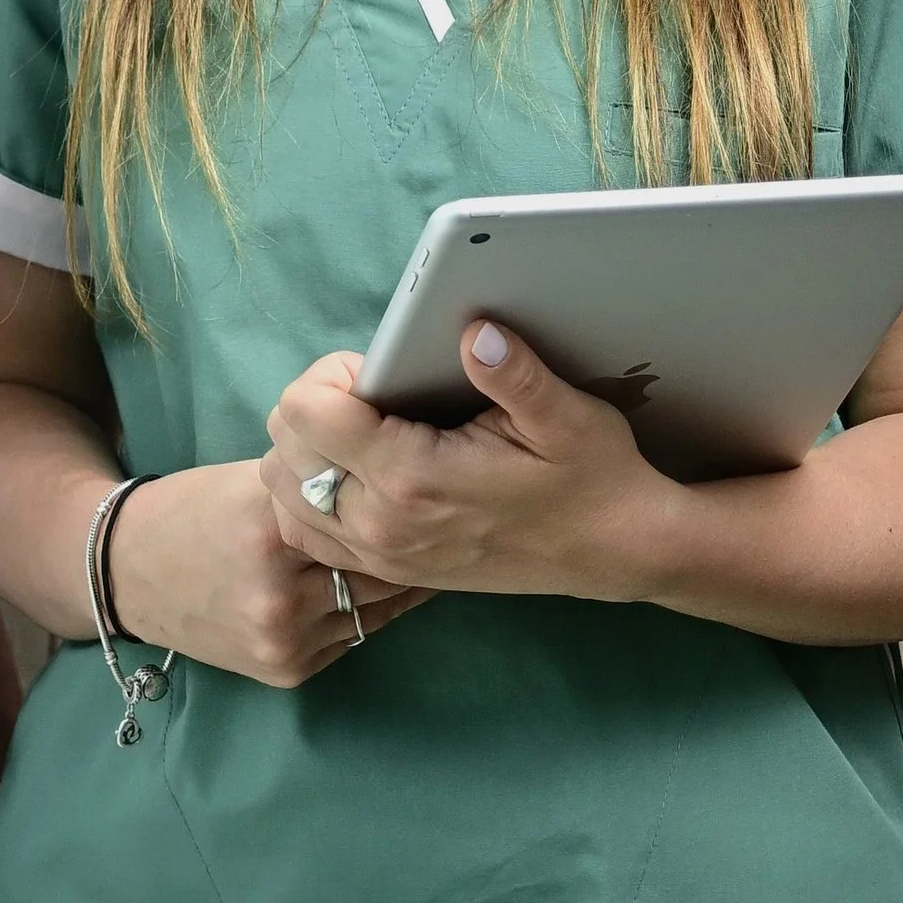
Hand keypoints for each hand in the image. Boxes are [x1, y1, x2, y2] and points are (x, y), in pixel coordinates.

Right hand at [107, 460, 430, 689]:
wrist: (128, 572)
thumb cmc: (195, 510)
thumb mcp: (250, 482)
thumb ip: (315, 487)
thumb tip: (387, 475)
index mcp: (270, 528)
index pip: (364, 516)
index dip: (400, 503)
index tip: (433, 489)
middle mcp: (280, 591)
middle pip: (377, 569)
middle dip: (411, 547)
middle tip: (443, 524)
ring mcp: (284, 639)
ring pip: (372, 608)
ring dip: (398, 583)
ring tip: (428, 556)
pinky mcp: (286, 670)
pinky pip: (350, 638)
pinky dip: (366, 612)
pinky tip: (381, 588)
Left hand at [261, 326, 675, 600]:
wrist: (618, 551)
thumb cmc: (592, 477)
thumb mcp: (567, 416)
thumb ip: (514, 373)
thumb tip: (474, 331)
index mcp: (412, 478)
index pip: (306, 410)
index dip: (331, 374)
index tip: (377, 370)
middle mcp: (382, 524)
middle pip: (284, 446)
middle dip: (315, 405)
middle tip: (373, 396)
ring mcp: (381, 555)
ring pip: (284, 492)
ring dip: (307, 451)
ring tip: (362, 429)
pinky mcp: (389, 571)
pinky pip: (306, 533)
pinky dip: (311, 496)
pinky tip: (355, 472)